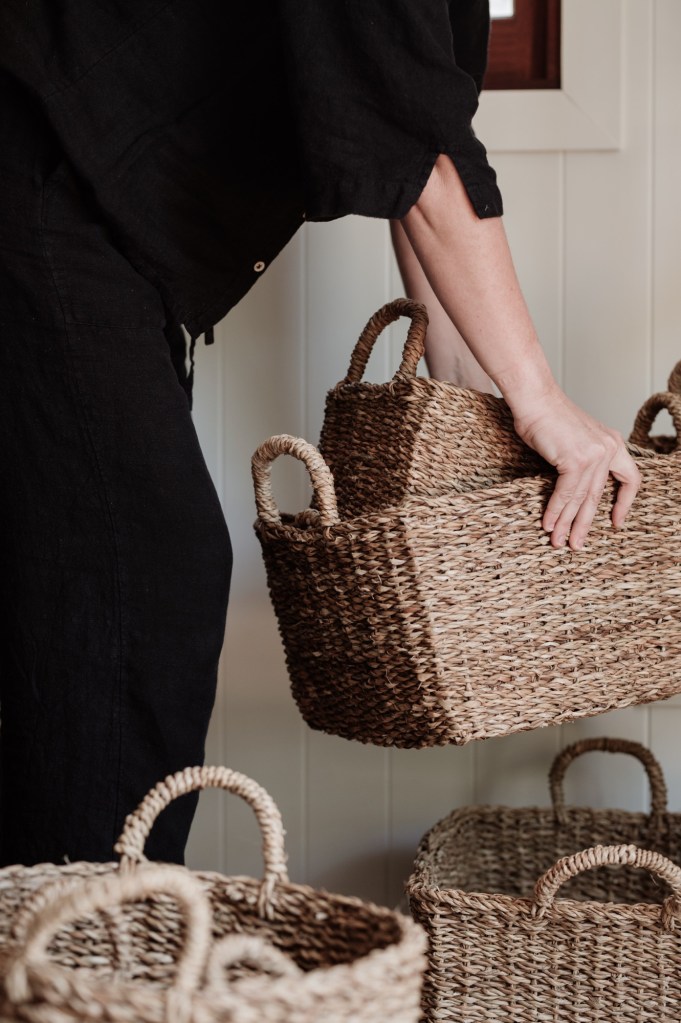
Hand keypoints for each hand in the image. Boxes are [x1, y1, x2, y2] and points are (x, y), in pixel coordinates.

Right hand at [512, 383, 640, 549]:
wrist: (535, 399)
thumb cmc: (547, 416)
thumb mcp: (574, 439)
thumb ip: (580, 461)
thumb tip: (571, 489)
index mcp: (612, 443)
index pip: (630, 479)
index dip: (624, 503)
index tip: (615, 521)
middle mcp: (608, 449)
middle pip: (599, 496)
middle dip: (585, 524)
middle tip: (576, 544)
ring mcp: (594, 455)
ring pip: (581, 499)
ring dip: (567, 523)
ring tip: (558, 541)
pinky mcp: (577, 460)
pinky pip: (566, 494)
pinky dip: (556, 511)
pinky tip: (548, 523)